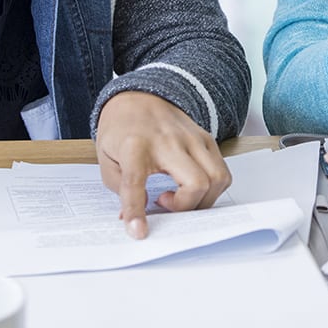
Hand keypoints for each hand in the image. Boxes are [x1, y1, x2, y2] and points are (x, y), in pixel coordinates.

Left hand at [95, 91, 230, 239]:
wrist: (139, 96)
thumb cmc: (121, 128)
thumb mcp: (105, 157)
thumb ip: (119, 189)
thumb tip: (132, 217)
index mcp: (135, 146)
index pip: (136, 183)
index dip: (137, 211)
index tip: (139, 232)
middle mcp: (169, 141)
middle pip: (196, 183)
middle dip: (186, 207)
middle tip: (165, 204)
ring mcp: (192, 138)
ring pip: (217, 178)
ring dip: (203, 200)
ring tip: (180, 197)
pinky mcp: (206, 138)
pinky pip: (221, 170)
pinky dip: (211, 187)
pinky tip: (191, 185)